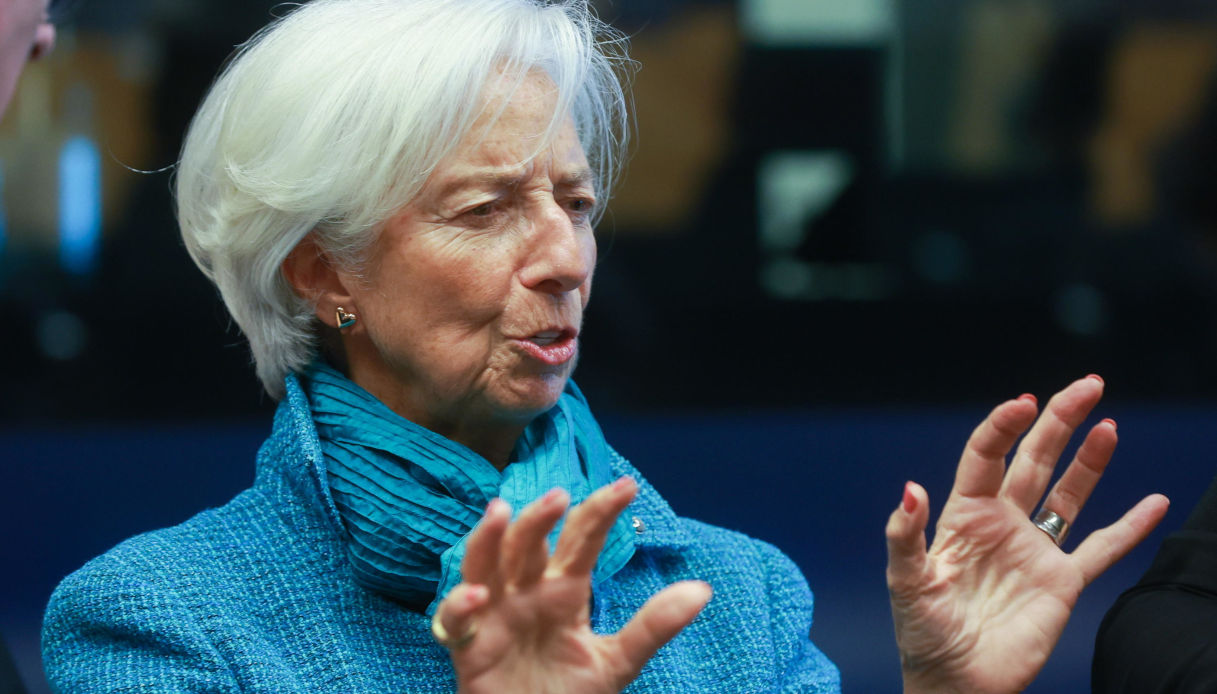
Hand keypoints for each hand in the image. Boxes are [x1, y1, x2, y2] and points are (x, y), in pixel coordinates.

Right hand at [433, 477, 712, 693]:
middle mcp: (527, 593)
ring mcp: (495, 615)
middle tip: (559, 495)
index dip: (601, 512)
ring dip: (488, 537)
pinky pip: (454, 619)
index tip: (628, 487)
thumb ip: (653, 626)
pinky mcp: (469, 646)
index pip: (582, 540)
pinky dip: (459, 604)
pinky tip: (478, 596)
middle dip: (539, 517)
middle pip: (528, 543)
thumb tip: (703, 590)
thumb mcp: (618, 662)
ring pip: (483, 564)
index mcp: (565, 590)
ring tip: (499, 511)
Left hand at [885, 375, 1169, 693]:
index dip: (1004, 427)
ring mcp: (1034, 550)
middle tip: (1088, 386)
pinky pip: (1101, 549)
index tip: (1024, 402)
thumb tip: (909, 489)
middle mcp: (1001, 524)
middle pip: (1034, 460)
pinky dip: (1129, 528)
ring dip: (1089, 461)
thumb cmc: (923, 633)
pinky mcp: (1062, 583)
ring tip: (1108, 424)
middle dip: (1059, 421)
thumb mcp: (906, 582)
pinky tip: (1153, 502)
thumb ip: (906, 535)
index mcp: (963, 515)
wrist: (956, 683)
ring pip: (1068, 494)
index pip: (985, 456)